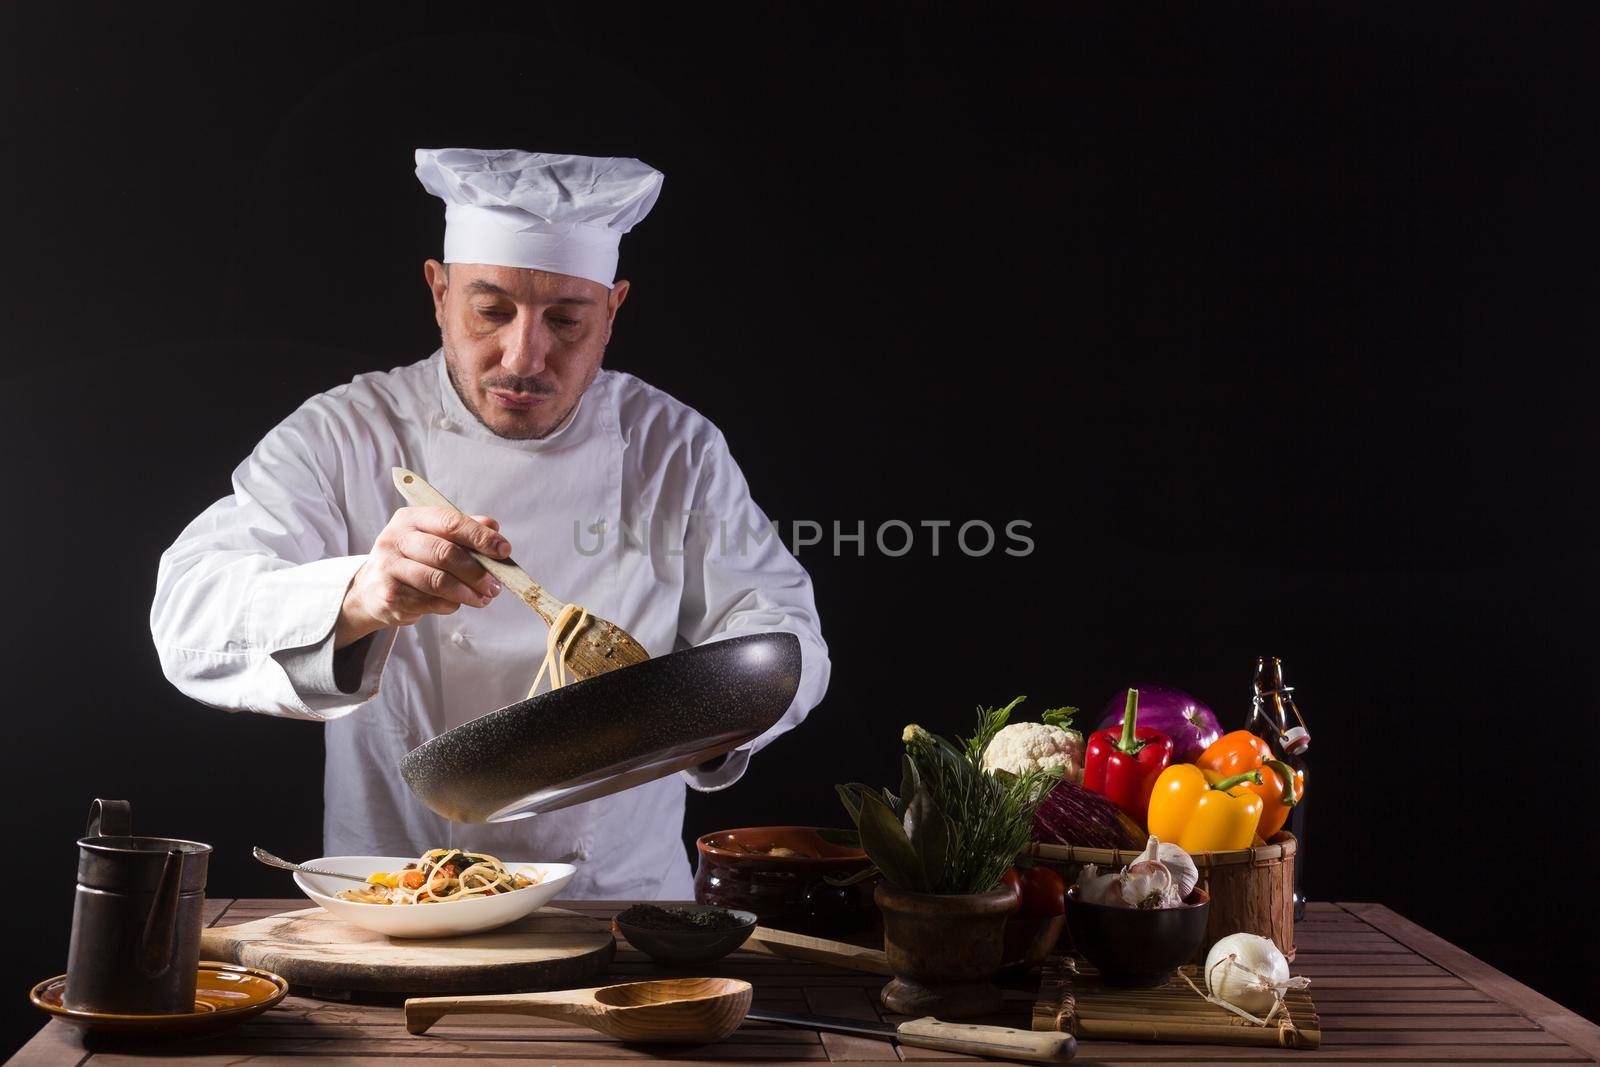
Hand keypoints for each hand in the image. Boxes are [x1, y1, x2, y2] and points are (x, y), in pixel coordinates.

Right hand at [335, 508, 510, 647]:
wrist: (370, 590)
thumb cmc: (411, 559)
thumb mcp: (432, 537)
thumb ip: (463, 530)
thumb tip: (494, 526)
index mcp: (410, 518)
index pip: (450, 522)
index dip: (481, 537)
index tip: (504, 550)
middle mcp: (395, 539)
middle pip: (445, 554)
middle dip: (477, 571)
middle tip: (495, 585)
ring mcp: (389, 568)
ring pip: (439, 581)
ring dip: (468, 593)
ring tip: (483, 598)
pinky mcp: (389, 595)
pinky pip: (430, 602)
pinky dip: (450, 604)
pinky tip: (457, 603)